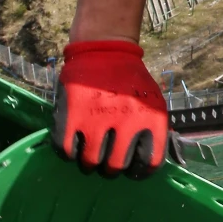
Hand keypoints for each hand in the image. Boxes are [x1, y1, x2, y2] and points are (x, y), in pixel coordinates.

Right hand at [53, 39, 168, 177]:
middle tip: (107, 161)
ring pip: (90, 163)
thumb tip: (153, 161)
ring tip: (90, 153)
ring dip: (89, 163)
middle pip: (115, 167)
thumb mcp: (153, 102)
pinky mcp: (71, 116)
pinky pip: (66, 151)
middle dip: (111, 169)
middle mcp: (126, 122)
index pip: (149, 163)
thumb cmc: (131, 81)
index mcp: (151, 120)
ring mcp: (96, 120)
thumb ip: (156, 131)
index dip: (140, 171)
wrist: (105, 50)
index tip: (133, 169)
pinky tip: (75, 144)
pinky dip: (69, 153)